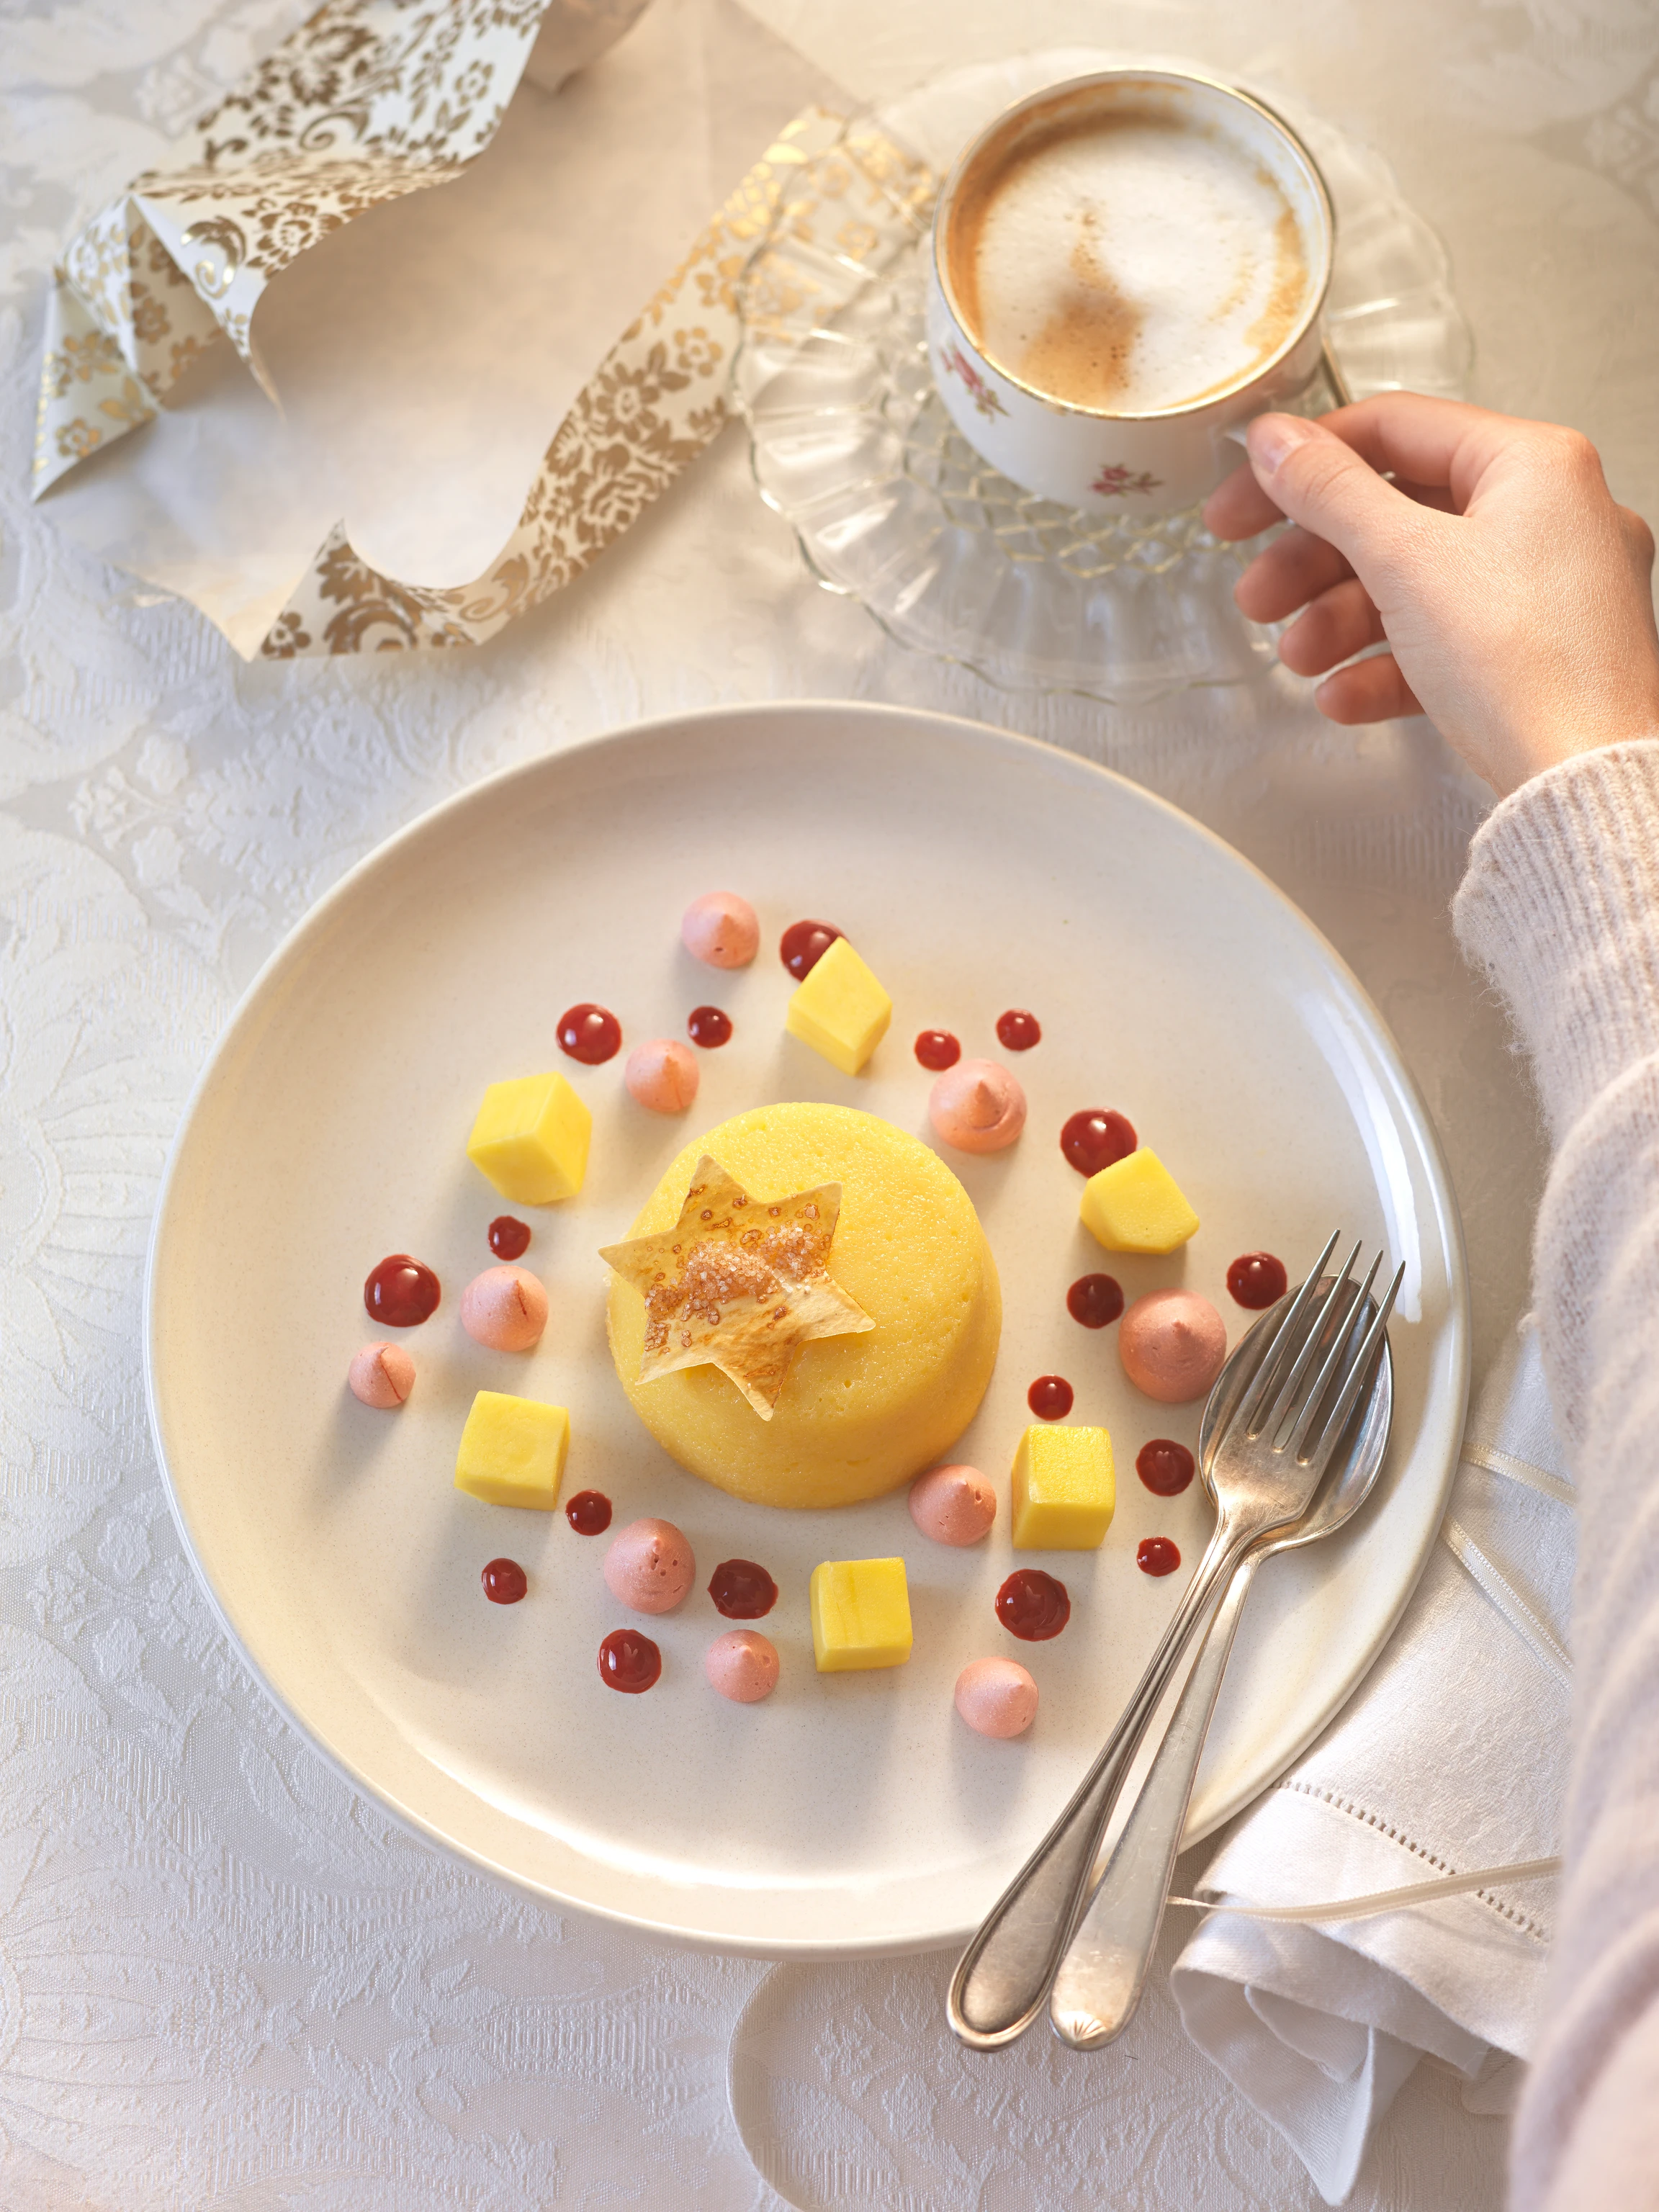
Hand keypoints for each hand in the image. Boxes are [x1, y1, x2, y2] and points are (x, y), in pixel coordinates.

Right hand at [1202, 394, 1658, 794]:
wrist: (1583, 784)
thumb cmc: (1531, 668)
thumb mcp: (1406, 559)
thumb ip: (1330, 493)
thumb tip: (1282, 444)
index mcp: (1535, 466)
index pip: (1396, 430)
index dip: (1308, 461)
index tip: (1250, 495)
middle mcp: (1553, 518)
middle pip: (1398, 515)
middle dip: (1315, 562)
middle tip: (1259, 591)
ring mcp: (1550, 592)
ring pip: (1416, 585)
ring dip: (1339, 621)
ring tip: (1299, 657)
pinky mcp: (1537, 659)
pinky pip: (1445, 645)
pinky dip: (1387, 665)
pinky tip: (1346, 694)